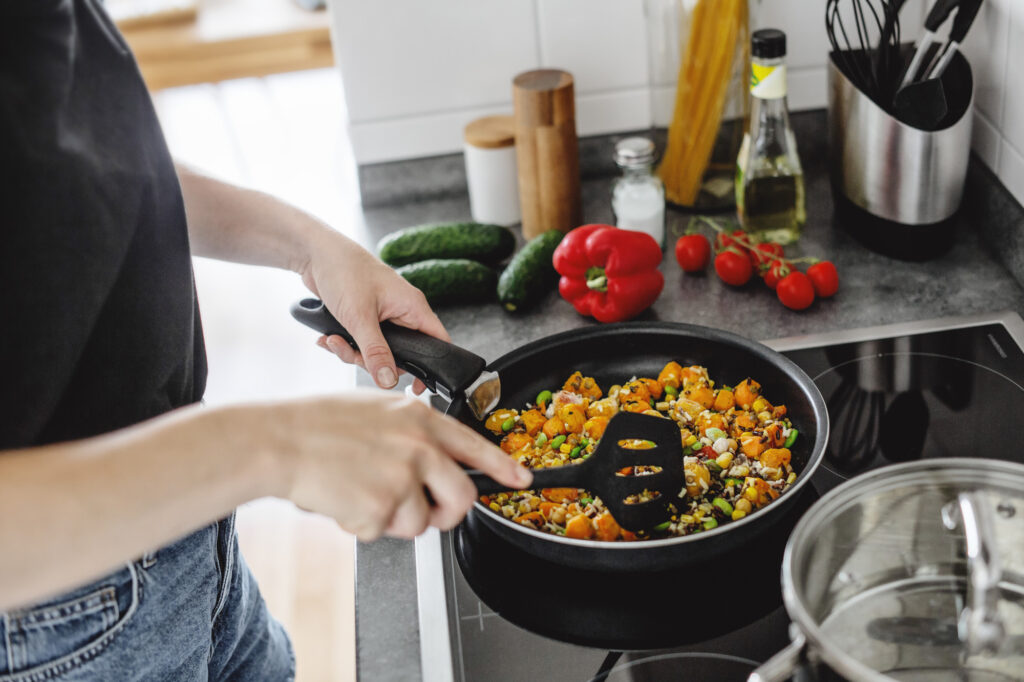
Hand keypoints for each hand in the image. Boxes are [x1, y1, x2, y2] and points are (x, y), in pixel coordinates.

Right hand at [260, 391, 531, 539]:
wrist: (278, 440)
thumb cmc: (317, 424)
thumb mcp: (376, 411)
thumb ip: (412, 431)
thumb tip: (436, 458)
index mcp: (419, 419)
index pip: (474, 446)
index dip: (502, 467)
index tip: (520, 479)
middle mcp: (418, 447)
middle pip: (461, 497)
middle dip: (447, 513)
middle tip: (426, 512)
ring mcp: (402, 477)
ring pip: (418, 522)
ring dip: (392, 518)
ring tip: (359, 491)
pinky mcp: (381, 507)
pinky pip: (382, 531)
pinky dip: (361, 525)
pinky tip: (342, 498)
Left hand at [299, 229, 445, 391]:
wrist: (314, 253)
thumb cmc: (344, 271)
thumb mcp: (359, 317)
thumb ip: (375, 352)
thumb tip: (389, 381)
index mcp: (412, 307)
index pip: (437, 342)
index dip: (431, 367)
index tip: (416, 387)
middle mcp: (401, 312)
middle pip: (400, 353)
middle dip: (373, 360)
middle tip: (354, 355)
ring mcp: (382, 315)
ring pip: (376, 350)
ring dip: (351, 352)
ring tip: (332, 340)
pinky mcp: (363, 317)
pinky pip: (360, 342)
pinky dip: (343, 343)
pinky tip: (327, 337)